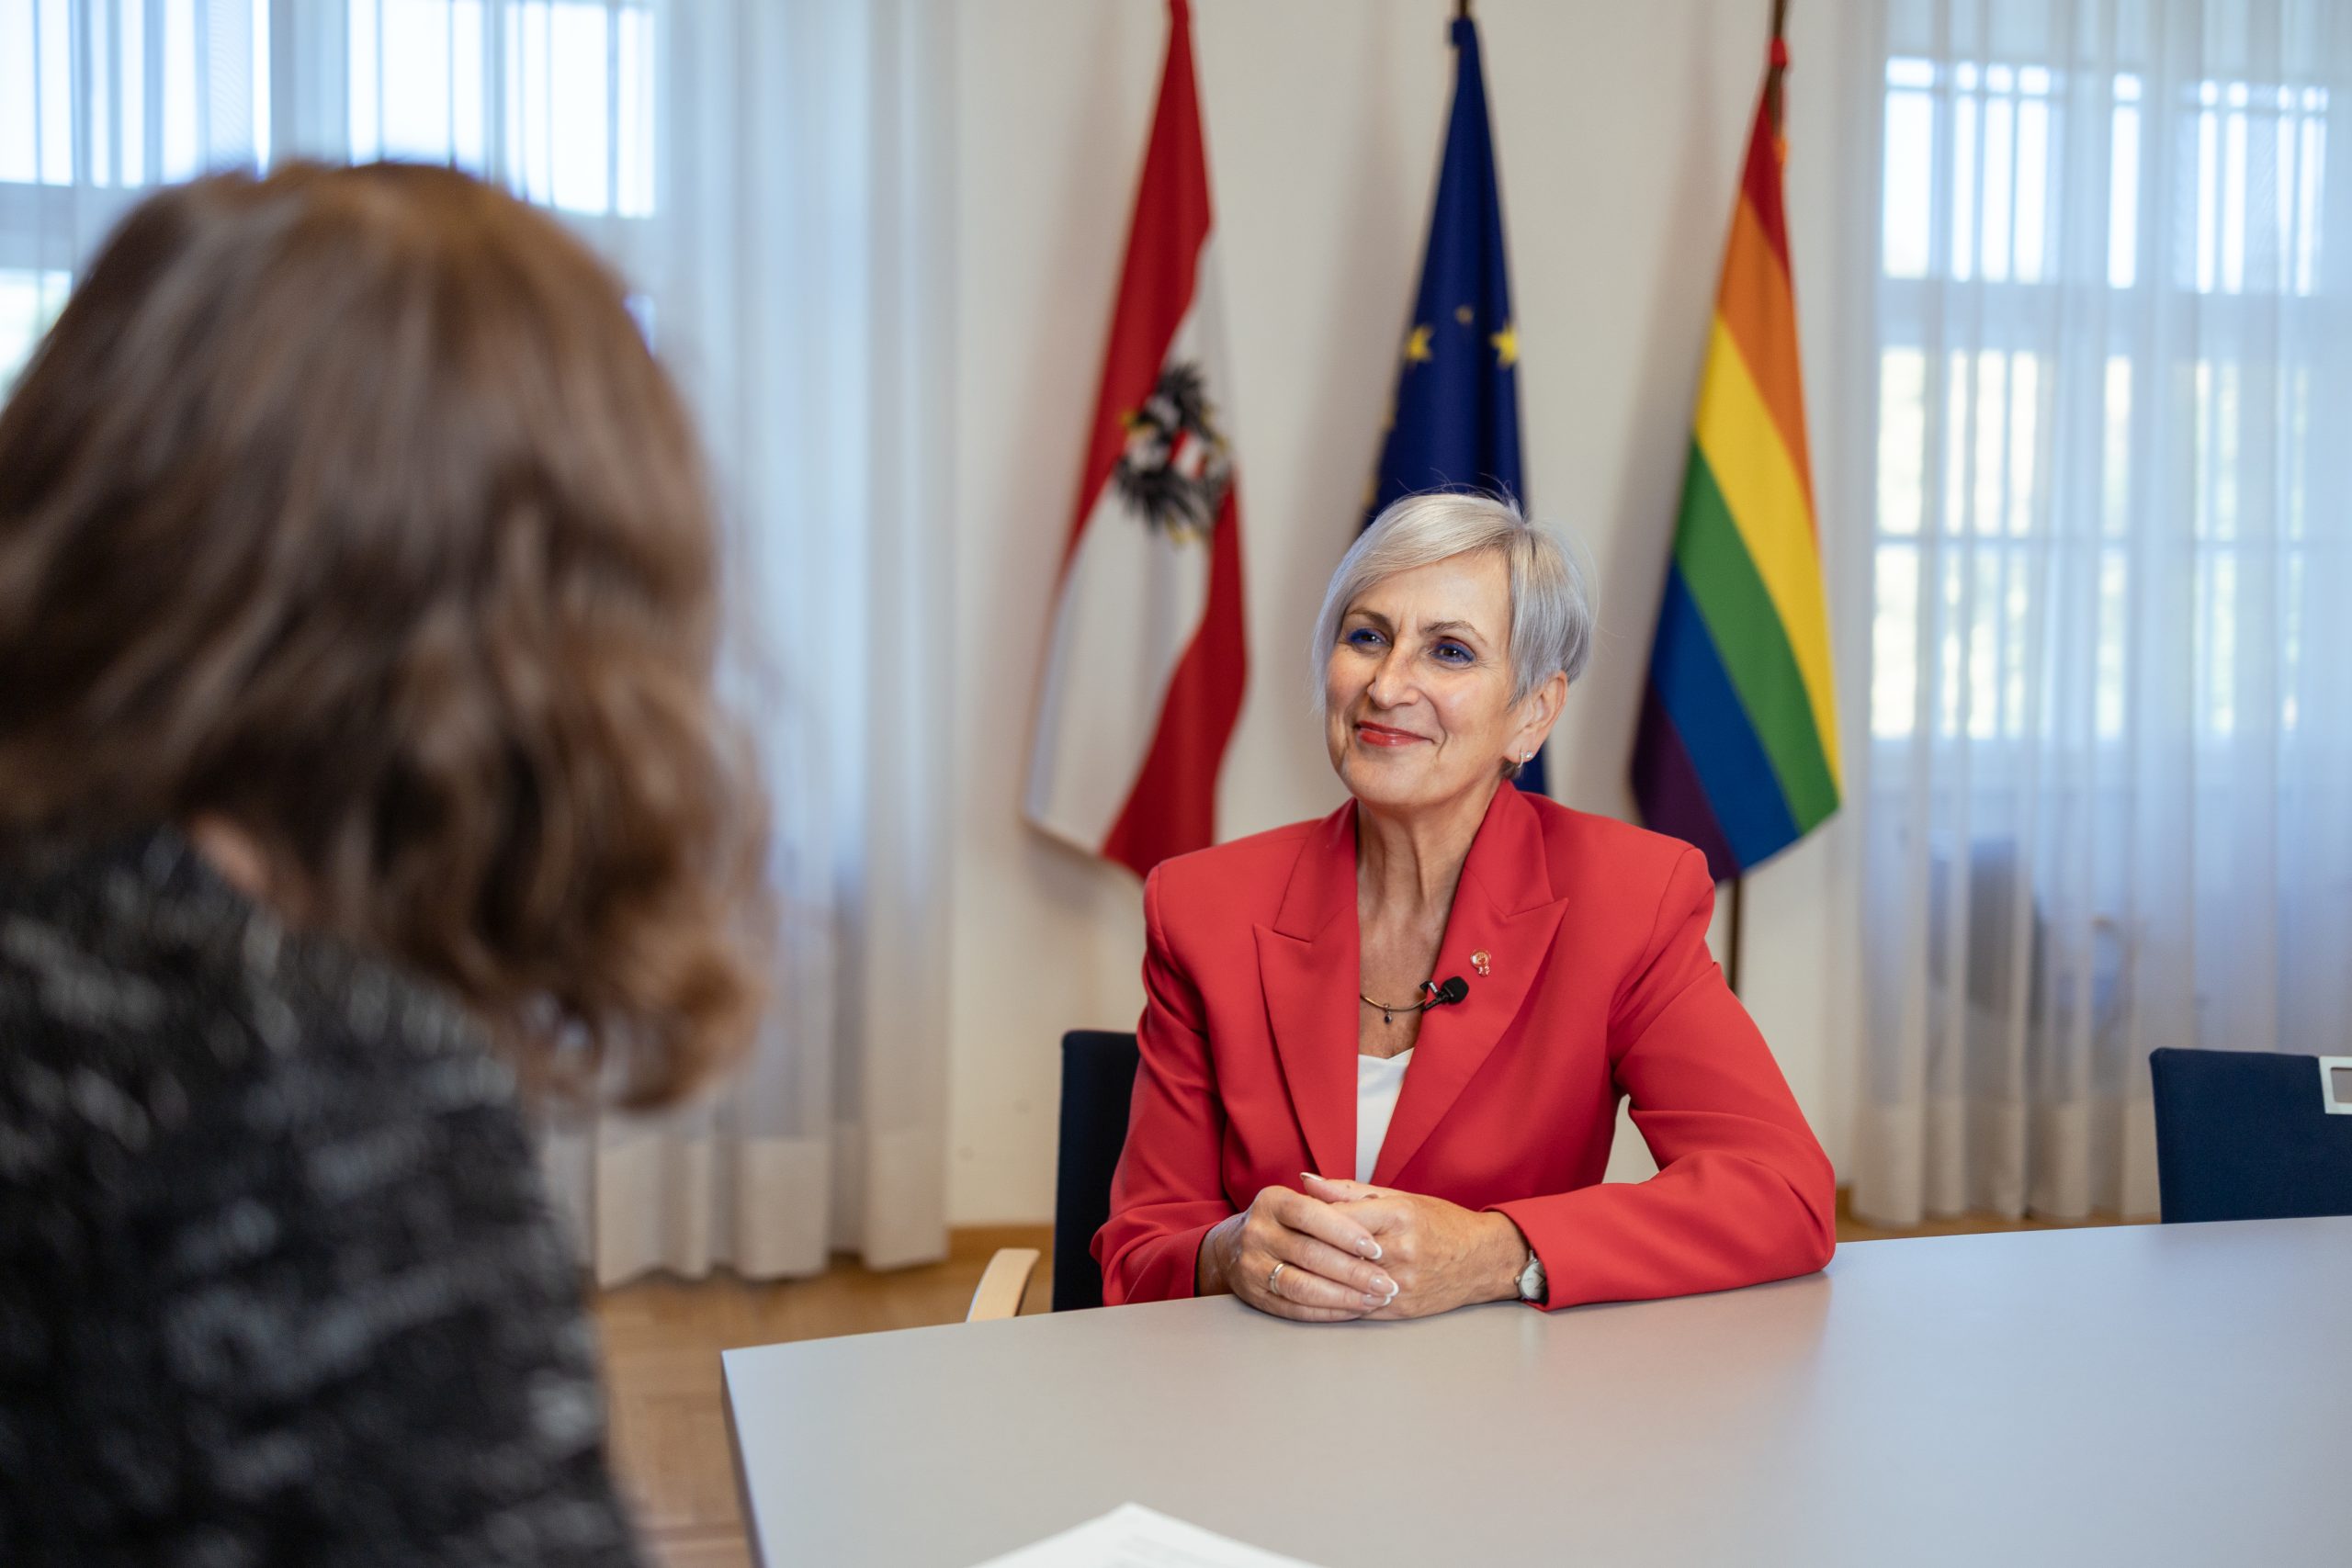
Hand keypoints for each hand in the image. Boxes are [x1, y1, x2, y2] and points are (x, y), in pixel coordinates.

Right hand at [1200, 1180, 1400, 1322]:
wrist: (1234, 1246)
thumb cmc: (1285, 1221)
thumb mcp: (1302, 1200)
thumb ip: (1337, 1198)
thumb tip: (1372, 1199)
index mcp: (1272, 1201)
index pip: (1311, 1214)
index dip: (1345, 1233)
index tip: (1376, 1249)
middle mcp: (1257, 1232)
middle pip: (1309, 1253)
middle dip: (1353, 1271)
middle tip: (1386, 1283)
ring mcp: (1251, 1266)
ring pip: (1302, 1286)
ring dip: (1344, 1296)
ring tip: (1374, 1299)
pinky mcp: (1254, 1296)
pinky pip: (1295, 1309)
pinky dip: (1328, 1312)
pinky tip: (1353, 1310)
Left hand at [1300, 1173, 1528, 1319]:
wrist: (1482, 1259)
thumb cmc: (1440, 1222)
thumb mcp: (1399, 1197)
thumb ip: (1348, 1191)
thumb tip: (1306, 1181)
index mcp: (1399, 1216)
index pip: (1340, 1218)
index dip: (1309, 1220)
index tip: (1285, 1219)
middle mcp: (1400, 1250)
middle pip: (1337, 1253)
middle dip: (1304, 1251)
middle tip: (1276, 1248)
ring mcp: (1402, 1283)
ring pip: (1344, 1285)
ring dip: (1313, 1280)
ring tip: (1286, 1273)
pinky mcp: (1402, 1309)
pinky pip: (1357, 1307)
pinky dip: (1332, 1301)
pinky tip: (1312, 1295)